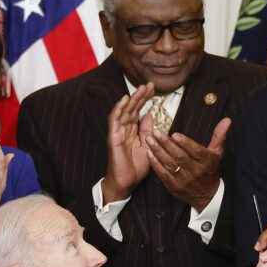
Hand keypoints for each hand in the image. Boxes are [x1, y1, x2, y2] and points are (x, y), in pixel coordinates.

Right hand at [102, 83, 153, 202]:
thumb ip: (148, 130)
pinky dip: (118, 110)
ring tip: (140, 89)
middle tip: (149, 84)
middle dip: (140, 95)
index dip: (145, 99)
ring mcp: (118, 132)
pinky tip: (124, 100)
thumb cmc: (136, 167)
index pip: (139, 110)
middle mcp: (125, 129)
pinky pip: (114, 121)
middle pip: (132, 108)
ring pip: (124, 111)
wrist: (127, 182)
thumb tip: (149, 114)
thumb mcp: (148, 146)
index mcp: (133, 130)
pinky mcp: (113, 137)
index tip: (154, 89)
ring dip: (131, 99)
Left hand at [145, 117, 228, 211]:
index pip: (195, 151)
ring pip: (170, 164)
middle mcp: (195, 171)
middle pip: (180, 156)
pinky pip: (164, 175)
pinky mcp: (174, 187)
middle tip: (156, 132)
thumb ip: (219, 136)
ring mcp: (184, 180)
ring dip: (158, 151)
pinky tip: (149, 153)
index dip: (185, 143)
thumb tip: (227, 120)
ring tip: (149, 139)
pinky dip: (156, 164)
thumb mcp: (217, 153)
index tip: (174, 134)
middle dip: (166, 143)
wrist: (207, 196)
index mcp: (206, 161)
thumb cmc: (210, 170)